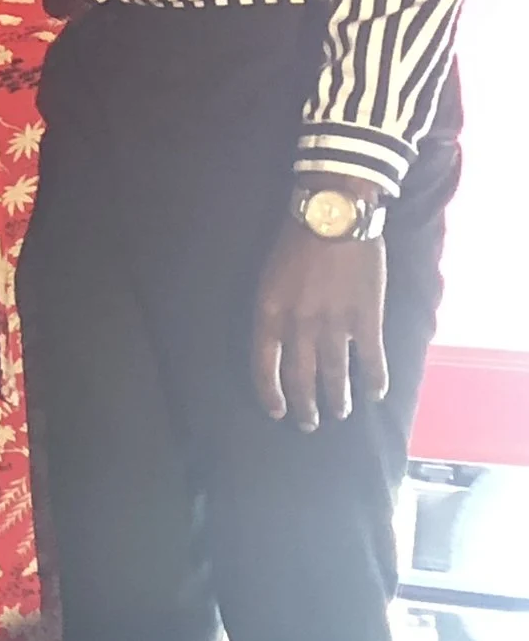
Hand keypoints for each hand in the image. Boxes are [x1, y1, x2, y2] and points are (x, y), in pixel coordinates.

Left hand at [252, 204, 388, 430]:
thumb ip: (274, 310)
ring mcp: (334, 325)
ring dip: (338, 399)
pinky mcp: (366, 319)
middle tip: (310, 423)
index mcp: (269, 314)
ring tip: (340, 413)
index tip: (278, 412)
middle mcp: (299, 326)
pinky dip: (375, 380)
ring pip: (335, 375)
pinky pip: (370, 359)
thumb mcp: (268, 277)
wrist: (333, 217)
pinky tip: (376, 394)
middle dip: (305, 406)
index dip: (271, 394)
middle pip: (301, 377)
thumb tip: (279, 340)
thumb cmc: (294, 241)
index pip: (264, 366)